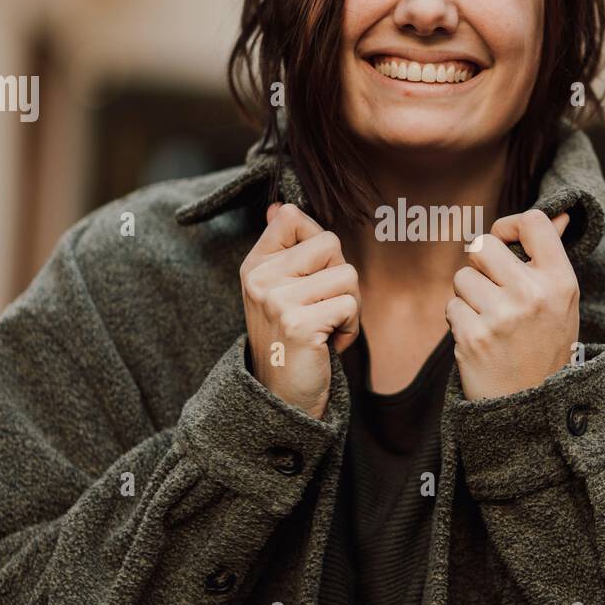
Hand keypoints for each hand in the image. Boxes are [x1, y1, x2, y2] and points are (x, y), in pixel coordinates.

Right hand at [240, 203, 360, 418]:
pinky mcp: (297, 323)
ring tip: (326, 328)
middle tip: (324, 309)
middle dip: (341, 278)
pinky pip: (349, 305)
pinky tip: (328, 344)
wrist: (283, 397)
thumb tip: (280, 206)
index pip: (291, 217)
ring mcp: (276, 300)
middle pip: (330, 243)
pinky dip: (350, 329)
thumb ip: (284, 248)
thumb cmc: (292, 341)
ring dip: (349, 306)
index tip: (311, 276)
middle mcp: (260, 279)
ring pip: (347, 275)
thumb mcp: (280, 291)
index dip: (317, 242)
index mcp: (255, 265)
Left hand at [445, 209, 578, 400]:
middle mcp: (532, 295)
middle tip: (493, 289)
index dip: (509, 225)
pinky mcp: (473, 336)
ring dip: (468, 296)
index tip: (506, 242)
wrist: (533, 407)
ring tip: (490, 320)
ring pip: (462, 277)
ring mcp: (502, 316)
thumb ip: (552, 258)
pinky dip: (459, 321)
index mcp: (560, 282)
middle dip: (480, 265)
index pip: (532, 222)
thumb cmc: (546, 347)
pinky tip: (480, 338)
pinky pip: (451, 306)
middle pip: (483, 246)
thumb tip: (560, 214)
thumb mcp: (563, 302)